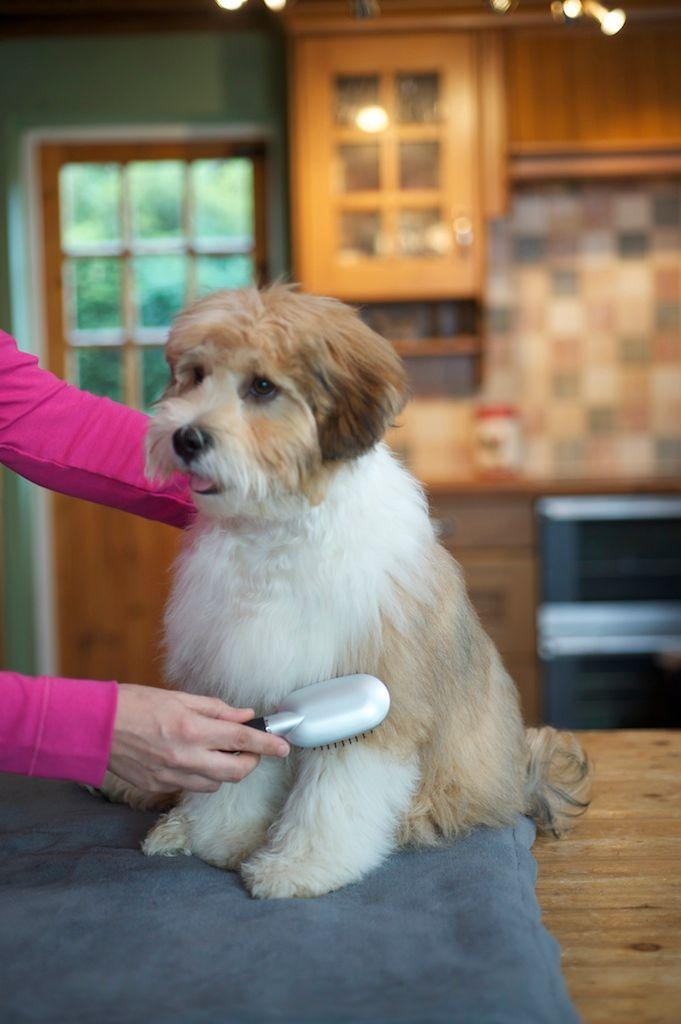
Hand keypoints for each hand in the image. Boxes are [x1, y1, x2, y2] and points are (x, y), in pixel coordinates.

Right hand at [109, 684, 288, 793]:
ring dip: (225, 771)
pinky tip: (192, 759)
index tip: (284, 746)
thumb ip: (215, 709)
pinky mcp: (158, 787)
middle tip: (251, 749)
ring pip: (215, 784)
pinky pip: (191, 786)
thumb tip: (244, 715)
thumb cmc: (134, 704)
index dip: (267, 744)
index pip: (242, 740)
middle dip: (251, 762)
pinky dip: (200, 775)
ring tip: (218, 751)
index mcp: (192, 729)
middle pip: (236, 771)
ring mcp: (172, 776)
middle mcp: (185, 757)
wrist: (94, 726)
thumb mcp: (179, 697)